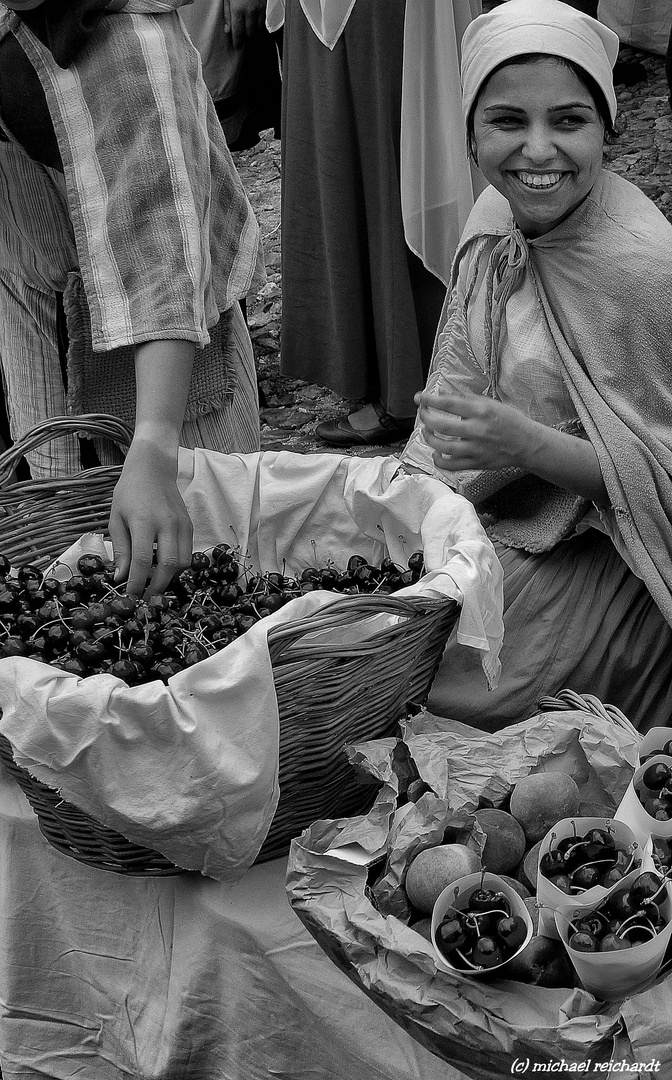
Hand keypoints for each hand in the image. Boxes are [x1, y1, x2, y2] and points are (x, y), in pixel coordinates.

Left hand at [109, 437, 192, 597]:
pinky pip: (188, 554)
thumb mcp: (116, 519)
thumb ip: (120, 549)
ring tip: (154, 584)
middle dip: (156, 587)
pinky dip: (177, 567)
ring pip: (182, 563)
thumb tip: (121, 578)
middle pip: (167, 565)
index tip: (130, 597)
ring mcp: (182, 525)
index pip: (141, 560)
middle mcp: (166, 524)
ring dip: (169, 578)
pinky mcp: (190, 526)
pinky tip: (164, 569)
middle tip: (146, 600)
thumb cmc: (129, 493)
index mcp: (144, 521)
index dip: (136, 583)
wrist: (153, 469)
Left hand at [223, 0, 265, 47]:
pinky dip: (259, 23)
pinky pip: (264, 21)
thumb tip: (227, 29)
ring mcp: (259, 9)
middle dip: (245, 35)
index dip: (237, 42)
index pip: (238, 32)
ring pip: (258, 28)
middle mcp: (250, 11)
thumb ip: (227, 13)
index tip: (237, 47)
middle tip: (242, 34)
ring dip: (253, 30)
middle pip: (250, 32)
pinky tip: (255, 21)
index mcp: (238, 9)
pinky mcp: (265, 6)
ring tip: (249, 28)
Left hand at [415, 389, 537, 472]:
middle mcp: (477, 430)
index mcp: (481, 411)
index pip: (448, 403)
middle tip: (423, 413)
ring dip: (429, 437)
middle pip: (441, 424)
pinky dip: (439, 460)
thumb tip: (443, 395)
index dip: (430, 400)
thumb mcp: (490, 403)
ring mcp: (475, 449)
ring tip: (426, 431)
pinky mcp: (475, 463)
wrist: (526, 444)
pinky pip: (450, 465)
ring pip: (442, 446)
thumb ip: (466, 399)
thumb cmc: (509, 421)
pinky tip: (436, 453)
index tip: (420, 398)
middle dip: (426, 417)